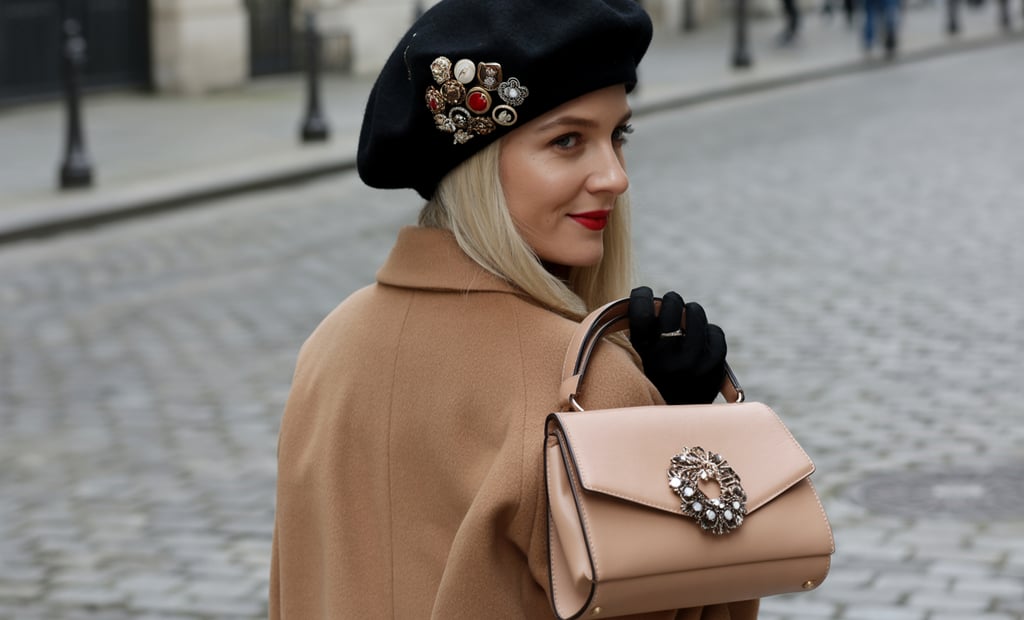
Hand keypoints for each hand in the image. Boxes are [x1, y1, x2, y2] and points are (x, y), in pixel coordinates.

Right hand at [627, 287, 726, 404]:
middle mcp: (666, 360)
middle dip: (671, 304)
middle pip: (674, 304)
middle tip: (669, 316)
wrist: (668, 435)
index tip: (645, 302)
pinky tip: (700, 341)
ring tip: (684, 325)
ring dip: (689, 313)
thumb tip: (655, 305)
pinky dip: (709, 332)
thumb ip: (637, 336)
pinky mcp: (714, 371)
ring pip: (695, 314)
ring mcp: (693, 365)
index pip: (643, 308)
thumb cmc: (645, 394)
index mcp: (640, 356)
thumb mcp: (629, 368)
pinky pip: (715, 334)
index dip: (643, 297)